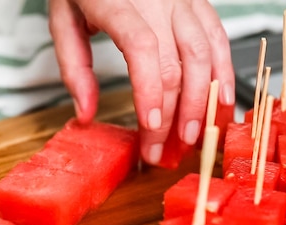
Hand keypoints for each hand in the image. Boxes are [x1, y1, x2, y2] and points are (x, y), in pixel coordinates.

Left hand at [49, 0, 234, 164]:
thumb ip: (73, 67)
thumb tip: (87, 115)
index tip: (151, 128)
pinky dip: (223, 70)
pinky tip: (221, 100)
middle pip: (178, 60)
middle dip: (176, 112)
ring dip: (204, 99)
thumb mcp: (62, 20)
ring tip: (195, 135)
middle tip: (166, 149)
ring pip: (204, 51)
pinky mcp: (196, 0)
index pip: (143, 50)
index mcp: (117, 2)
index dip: (152, 92)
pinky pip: (217, 36)